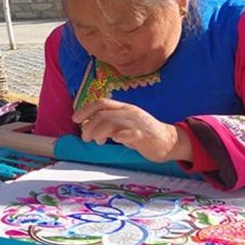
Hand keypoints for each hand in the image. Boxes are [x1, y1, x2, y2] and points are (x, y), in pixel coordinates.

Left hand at [73, 99, 192, 162]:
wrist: (169, 141)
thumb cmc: (144, 134)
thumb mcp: (124, 125)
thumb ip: (109, 124)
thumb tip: (88, 127)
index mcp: (124, 108)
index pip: (101, 103)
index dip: (86, 109)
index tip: (75, 119)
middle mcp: (130, 112)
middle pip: (103, 114)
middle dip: (89, 126)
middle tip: (86, 137)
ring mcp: (138, 123)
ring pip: (112, 122)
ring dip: (99, 132)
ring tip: (97, 141)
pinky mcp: (145, 136)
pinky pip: (131, 133)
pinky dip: (120, 136)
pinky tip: (115, 140)